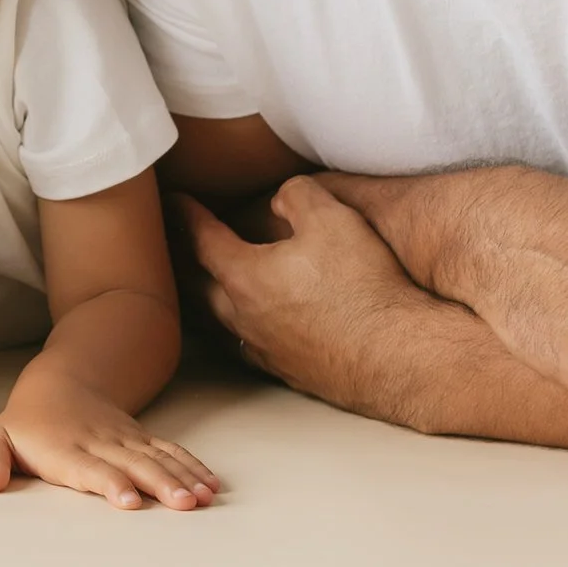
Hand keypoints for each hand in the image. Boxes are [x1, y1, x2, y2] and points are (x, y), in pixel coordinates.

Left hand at [0, 365, 216, 508]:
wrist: (59, 382)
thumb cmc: (25, 422)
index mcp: (64, 449)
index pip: (90, 468)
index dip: (110, 483)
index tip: (128, 500)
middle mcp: (99, 443)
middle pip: (133, 464)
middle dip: (159, 484)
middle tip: (183, 504)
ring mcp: (124, 439)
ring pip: (157, 457)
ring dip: (182, 477)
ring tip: (203, 498)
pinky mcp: (141, 438)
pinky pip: (169, 451)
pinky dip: (191, 466)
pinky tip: (210, 484)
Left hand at [175, 183, 437, 413]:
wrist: (398, 357)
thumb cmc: (363, 287)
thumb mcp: (333, 218)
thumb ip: (297, 194)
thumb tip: (279, 198)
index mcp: (244, 277)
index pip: (201, 239)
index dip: (185, 215)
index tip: (173, 201)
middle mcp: (243, 318)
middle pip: (194, 286)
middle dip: (179, 259)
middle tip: (170, 241)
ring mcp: (264, 350)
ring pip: (215, 323)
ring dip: (200, 299)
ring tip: (195, 284)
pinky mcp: (287, 372)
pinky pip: (244, 346)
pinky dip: (232, 328)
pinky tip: (244, 327)